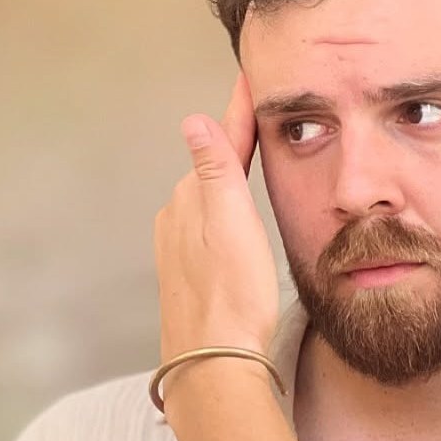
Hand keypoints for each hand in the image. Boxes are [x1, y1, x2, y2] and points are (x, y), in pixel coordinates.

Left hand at [153, 73, 279, 363]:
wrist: (214, 362)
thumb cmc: (231, 296)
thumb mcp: (229, 223)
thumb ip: (214, 170)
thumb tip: (193, 121)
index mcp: (191, 199)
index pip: (221, 143)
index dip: (240, 112)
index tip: (252, 77)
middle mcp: (178, 218)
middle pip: (214, 167)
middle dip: (237, 141)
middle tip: (262, 111)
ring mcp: (180, 246)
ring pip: (210, 198)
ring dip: (230, 178)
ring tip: (254, 158)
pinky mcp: (189, 272)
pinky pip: (209, 225)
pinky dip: (225, 210)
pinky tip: (237, 219)